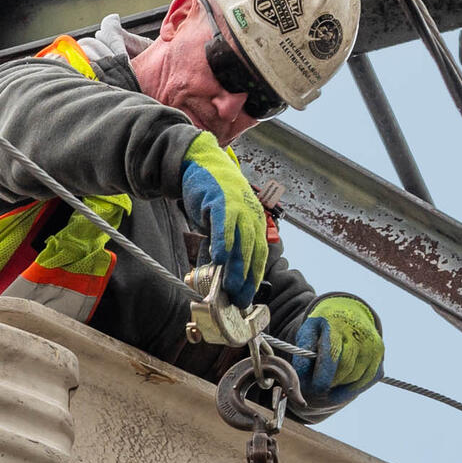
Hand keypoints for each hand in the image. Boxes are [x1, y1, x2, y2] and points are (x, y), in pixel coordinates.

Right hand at [177, 133, 268, 305]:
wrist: (202, 163)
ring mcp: (239, 207)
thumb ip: (224, 245)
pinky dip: (224, 242)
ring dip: (238, 266)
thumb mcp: (222, 223)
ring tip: (231, 287)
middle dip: (247, 278)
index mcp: (254, 222)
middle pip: (253, 251)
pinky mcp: (222, 200)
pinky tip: (221, 259)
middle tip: (239, 299)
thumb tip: (220, 273)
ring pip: (242, 241)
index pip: (259, 255)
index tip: (247, 296)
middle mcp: (251, 216)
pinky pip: (225, 224)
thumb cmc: (211, 196)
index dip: (254, 277)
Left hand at [293, 294, 383, 406]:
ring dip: (341, 387)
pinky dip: (354, 387)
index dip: (322, 377)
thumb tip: (302, 379)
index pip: (331, 356)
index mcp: (336, 325)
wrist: (346, 312)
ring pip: (356, 377)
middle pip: (345, 369)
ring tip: (328, 385)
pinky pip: (368, 380)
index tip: (313, 389)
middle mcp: (358, 333)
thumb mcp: (308, 332)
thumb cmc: (322, 327)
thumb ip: (303, 354)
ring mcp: (372, 344)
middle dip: (331, 383)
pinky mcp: (379, 355)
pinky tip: (342, 384)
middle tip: (318, 390)